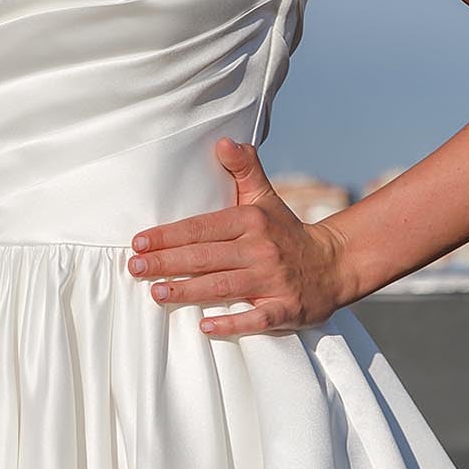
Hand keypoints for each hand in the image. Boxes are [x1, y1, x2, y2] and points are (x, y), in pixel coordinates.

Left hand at [127, 137, 349, 337]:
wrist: (333, 264)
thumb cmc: (286, 231)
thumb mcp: (266, 197)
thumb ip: (244, 169)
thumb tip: (224, 142)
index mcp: (251, 221)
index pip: (202, 227)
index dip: (169, 235)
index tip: (139, 242)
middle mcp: (261, 249)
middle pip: (207, 257)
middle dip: (168, 263)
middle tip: (135, 268)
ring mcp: (274, 280)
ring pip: (224, 286)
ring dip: (189, 291)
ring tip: (157, 294)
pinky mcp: (286, 308)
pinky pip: (257, 318)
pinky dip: (232, 323)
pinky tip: (204, 327)